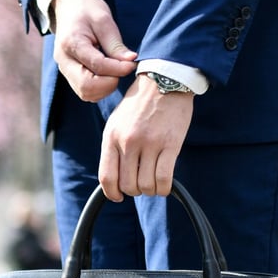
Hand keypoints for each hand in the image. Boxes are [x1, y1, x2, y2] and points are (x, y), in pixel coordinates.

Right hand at [51, 0, 136, 101]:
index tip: (131, 65)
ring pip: (86, 93)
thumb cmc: (86, 10)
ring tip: (115, 71)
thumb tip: (130, 62)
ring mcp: (65, 71)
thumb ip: (115, 44)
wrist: (68, 9)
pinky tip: (108, 75)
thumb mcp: (104, 20)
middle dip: (109, 83)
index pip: (96, 65)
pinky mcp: (70, 77)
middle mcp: (65, 61)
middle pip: (86, 87)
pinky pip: (85, 92)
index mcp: (71, 43)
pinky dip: (100, 89)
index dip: (117, 69)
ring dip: (105, 88)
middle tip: (122, 70)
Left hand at [99, 73, 193, 198]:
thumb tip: (113, 178)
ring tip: (153, 183)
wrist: (165, 80)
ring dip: (150, 190)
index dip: (112, 193)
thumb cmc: (140, 105)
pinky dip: (164, 188)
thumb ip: (112, 148)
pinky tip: (164, 185)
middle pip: (128, 185)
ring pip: (146, 185)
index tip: (118, 196)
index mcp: (111, 137)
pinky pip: (164, 178)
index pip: (107, 177)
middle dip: (134, 191)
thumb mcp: (116, 123)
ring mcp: (149, 143)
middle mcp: (128, 142)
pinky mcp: (170, 144)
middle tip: (141, 184)